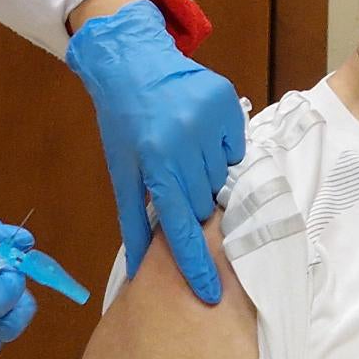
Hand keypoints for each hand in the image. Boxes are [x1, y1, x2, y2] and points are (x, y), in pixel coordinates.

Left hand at [65, 0, 246, 303]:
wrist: (134, 64)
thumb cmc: (124, 123)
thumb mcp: (121, 170)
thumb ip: (134, 218)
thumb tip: (139, 267)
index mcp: (154, 163)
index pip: (179, 225)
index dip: (194, 262)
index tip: (209, 294)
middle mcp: (183, 142)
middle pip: (203, 201)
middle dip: (192, 198)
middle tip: (175, 174)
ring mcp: (208, 120)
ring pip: (221, 176)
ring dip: (206, 173)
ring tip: (185, 149)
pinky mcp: (227, 102)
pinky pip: (236, 146)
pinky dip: (222, 147)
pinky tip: (200, 132)